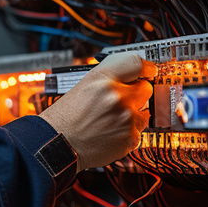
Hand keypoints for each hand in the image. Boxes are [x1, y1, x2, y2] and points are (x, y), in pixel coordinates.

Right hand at [39, 53, 155, 170]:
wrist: (59, 143)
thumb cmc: (67, 116)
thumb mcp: (84, 84)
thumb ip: (110, 77)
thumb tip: (132, 74)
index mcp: (102, 78)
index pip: (135, 63)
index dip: (145, 67)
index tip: (148, 71)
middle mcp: (116, 95)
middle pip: (145, 88)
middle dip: (137, 93)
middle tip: (121, 101)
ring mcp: (126, 117)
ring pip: (143, 112)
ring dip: (132, 115)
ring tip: (110, 120)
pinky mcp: (131, 137)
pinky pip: (139, 131)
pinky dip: (128, 132)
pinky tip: (111, 132)